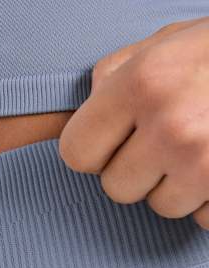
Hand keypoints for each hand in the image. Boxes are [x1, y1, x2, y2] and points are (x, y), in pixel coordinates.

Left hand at [58, 17, 208, 229]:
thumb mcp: (163, 44)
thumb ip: (114, 76)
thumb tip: (86, 111)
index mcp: (142, 84)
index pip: (76, 153)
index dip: (91, 151)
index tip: (107, 145)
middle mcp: (172, 127)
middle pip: (115, 188)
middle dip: (134, 170)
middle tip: (162, 143)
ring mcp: (207, 164)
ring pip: (158, 207)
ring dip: (173, 186)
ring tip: (199, 149)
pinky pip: (200, 218)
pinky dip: (207, 200)